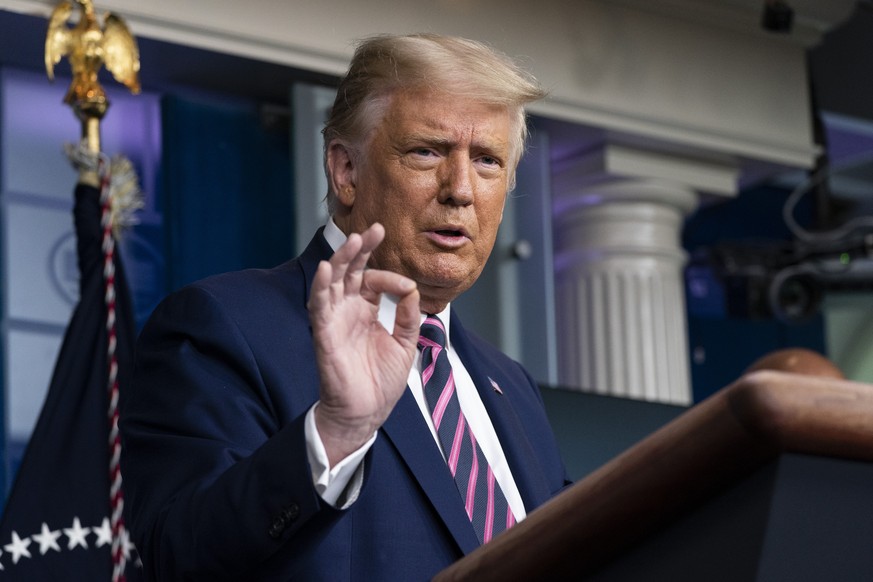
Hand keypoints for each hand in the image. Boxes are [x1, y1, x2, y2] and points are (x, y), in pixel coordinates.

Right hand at [308, 223, 419, 465]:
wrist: (367, 413)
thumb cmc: (382, 381)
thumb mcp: (405, 344)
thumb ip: (409, 316)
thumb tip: (412, 289)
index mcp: (367, 310)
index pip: (374, 280)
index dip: (391, 278)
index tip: (408, 287)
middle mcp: (349, 310)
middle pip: (351, 271)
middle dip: (361, 249)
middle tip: (374, 228)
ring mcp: (335, 320)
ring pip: (334, 282)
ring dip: (341, 260)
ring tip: (352, 240)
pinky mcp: (324, 334)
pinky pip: (319, 306)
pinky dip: (322, 287)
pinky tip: (327, 269)